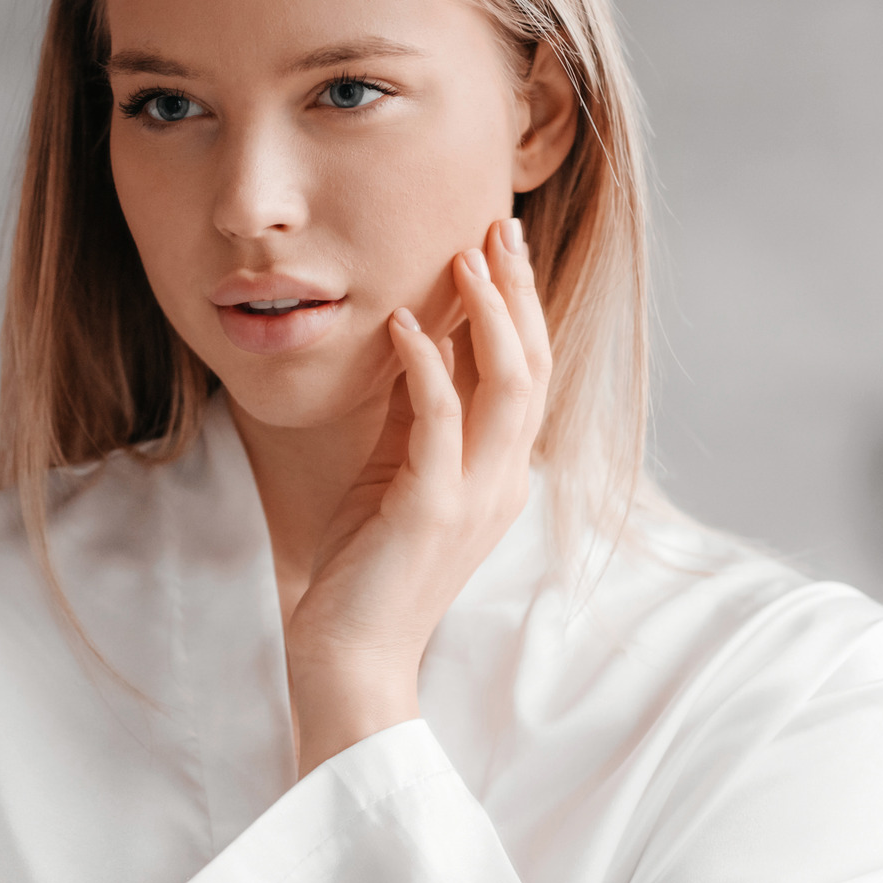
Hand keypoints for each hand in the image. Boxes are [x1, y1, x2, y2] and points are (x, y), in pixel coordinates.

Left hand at [282, 217, 551, 777]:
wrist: (349, 656)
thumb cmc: (364, 567)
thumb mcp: (395, 474)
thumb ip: (416, 416)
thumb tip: (414, 341)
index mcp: (499, 472)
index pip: (528, 371)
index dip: (520, 305)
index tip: (497, 242)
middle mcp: (502, 480)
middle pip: (533, 365)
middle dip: (517, 291)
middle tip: (495, 226)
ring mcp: (473, 497)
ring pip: (508, 386)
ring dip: (487, 315)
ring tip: (462, 257)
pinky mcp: (430, 512)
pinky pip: (440, 424)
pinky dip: (428, 368)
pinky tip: (404, 326)